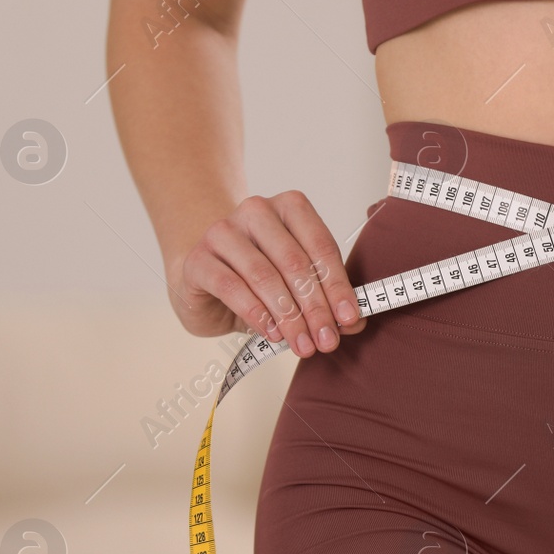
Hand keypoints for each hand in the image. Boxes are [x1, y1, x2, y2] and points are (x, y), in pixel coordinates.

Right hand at [167, 191, 365, 355]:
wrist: (206, 280)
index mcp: (290, 209)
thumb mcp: (298, 284)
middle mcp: (256, 212)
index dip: (338, 285)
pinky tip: (272, 333)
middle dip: (315, 307)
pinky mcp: (199, 259)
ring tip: (303, 344)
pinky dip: (256, 314)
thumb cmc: (259, 279)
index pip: (321, 246)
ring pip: (264, 275)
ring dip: (289, 316)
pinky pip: (232, 287)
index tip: (350, 318)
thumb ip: (326, 296)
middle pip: (294, 262)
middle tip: (327, 340)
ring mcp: (223, 232)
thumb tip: (354, 321)